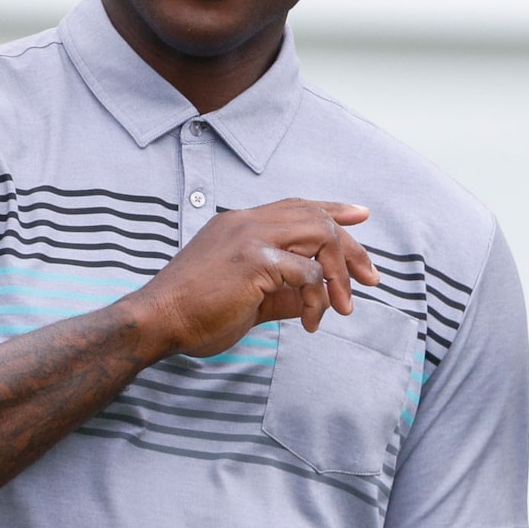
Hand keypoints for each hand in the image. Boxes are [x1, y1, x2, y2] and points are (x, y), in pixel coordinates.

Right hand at [130, 198, 381, 357]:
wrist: (158, 321)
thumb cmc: (196, 313)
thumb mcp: (250, 298)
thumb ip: (284, 291)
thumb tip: (320, 297)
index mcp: (241, 224)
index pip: (297, 205)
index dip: (333, 208)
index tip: (360, 215)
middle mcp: (247, 222)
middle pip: (318, 217)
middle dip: (352, 248)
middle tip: (371, 279)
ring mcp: (249, 236)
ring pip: (321, 236)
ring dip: (339, 274)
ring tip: (341, 307)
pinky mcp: (254, 260)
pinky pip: (308, 272)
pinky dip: (318, 299)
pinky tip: (310, 322)